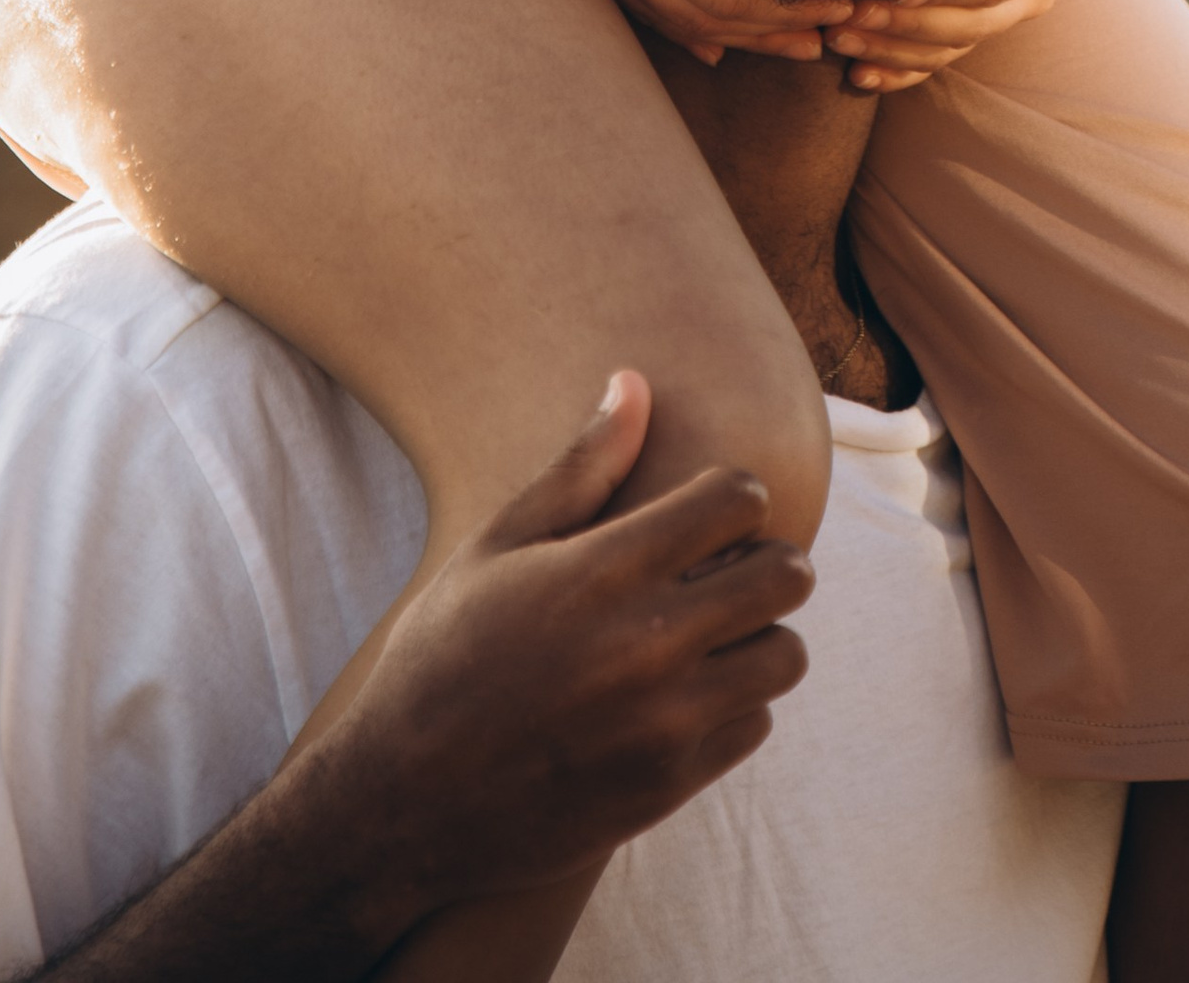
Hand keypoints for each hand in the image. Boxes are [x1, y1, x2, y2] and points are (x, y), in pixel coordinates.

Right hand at [325, 373, 813, 925]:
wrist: (403, 806)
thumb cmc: (443, 658)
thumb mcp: (495, 549)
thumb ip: (578, 469)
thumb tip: (633, 381)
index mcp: (603, 570)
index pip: (737, 500)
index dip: (735, 494)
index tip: (712, 511)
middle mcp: (646, 642)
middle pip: (785, 575)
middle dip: (770, 558)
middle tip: (736, 566)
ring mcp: (663, 721)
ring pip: (785, 655)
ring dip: (762, 636)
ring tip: (719, 633)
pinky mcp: (668, 784)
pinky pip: (754, 725)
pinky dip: (735, 705)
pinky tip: (688, 694)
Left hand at [828, 0, 1099, 91]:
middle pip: (969, 23)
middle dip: (906, 22)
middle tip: (844, 10)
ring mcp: (1002, 10)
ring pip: (947, 48)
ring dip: (892, 48)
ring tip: (833, 33)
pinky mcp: (973, 16)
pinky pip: (937, 58)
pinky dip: (899, 68)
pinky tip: (856, 73)